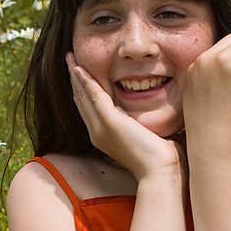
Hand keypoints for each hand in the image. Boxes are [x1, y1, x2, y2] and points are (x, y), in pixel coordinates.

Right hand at [66, 52, 184, 180]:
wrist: (160, 172)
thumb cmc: (161, 159)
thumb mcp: (148, 136)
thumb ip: (143, 124)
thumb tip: (154, 114)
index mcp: (105, 136)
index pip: (90, 108)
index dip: (84, 89)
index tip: (81, 73)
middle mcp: (97, 132)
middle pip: (81, 100)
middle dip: (75, 79)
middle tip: (69, 60)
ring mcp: (100, 128)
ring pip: (83, 95)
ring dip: (75, 75)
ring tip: (69, 58)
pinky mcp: (109, 122)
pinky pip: (93, 95)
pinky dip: (84, 80)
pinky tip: (78, 67)